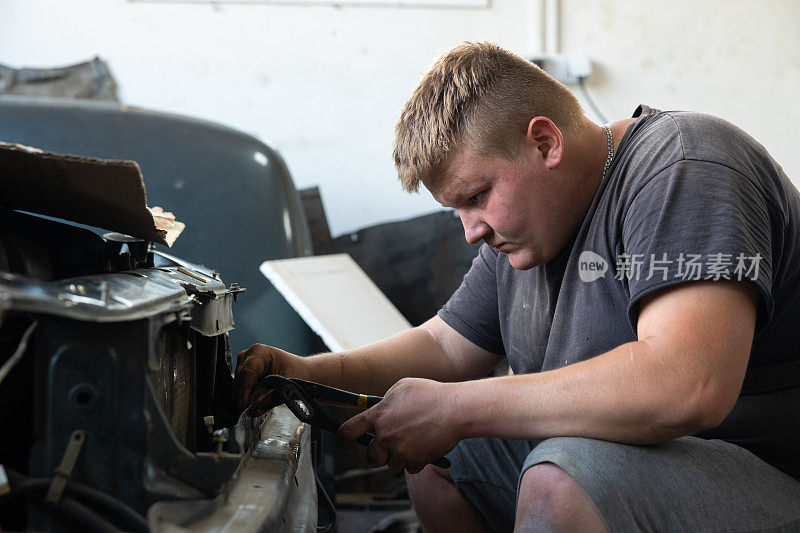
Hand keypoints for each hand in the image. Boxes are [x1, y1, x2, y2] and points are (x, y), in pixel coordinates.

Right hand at [233, 344, 308, 409]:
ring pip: (237, 382)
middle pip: (240, 377)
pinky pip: (239, 385)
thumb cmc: (296, 371)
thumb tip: (256, 405)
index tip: (244, 403)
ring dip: (243, 395)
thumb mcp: (288, 383)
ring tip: (251, 405)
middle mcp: (250, 355)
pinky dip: (245, 394)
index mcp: (261, 352)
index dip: (244, 389)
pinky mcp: (245, 372)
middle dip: (242, 393)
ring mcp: (245, 363)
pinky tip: (252, 401)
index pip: (247, 371)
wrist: (301, 370)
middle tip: (247, 408)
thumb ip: (271, 396)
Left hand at [336, 377, 460, 473]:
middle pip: (371, 457)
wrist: (455, 409)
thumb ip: (386, 400)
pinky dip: (415, 461)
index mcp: (380, 414)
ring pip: (391, 465)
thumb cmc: (431, 394)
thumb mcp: (402, 387)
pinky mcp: (415, 460)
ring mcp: (400, 449)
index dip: (341, 439)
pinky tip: (424, 446)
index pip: (349, 430)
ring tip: (413, 442)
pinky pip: (409, 468)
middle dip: (378, 454)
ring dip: (399, 457)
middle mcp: (386, 434)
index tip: (342, 442)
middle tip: (390, 445)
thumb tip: (379, 409)